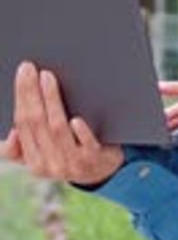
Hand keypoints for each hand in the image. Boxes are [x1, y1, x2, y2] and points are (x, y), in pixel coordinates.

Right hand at [0, 61, 123, 184]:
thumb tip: (12, 133)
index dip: (21, 97)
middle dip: (31, 93)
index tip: (23, 73)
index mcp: (34, 162)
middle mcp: (51, 164)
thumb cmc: (69, 152)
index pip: (23, 124)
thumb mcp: (43, 155)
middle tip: (30, 69)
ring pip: (57, 128)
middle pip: (37, 123)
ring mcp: (73, 162)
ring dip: (51, 101)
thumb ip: (22, 146)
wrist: (103, 170)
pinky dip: (81, 132)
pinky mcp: (94, 159)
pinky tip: (76, 119)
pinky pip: (86, 145)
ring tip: (48, 78)